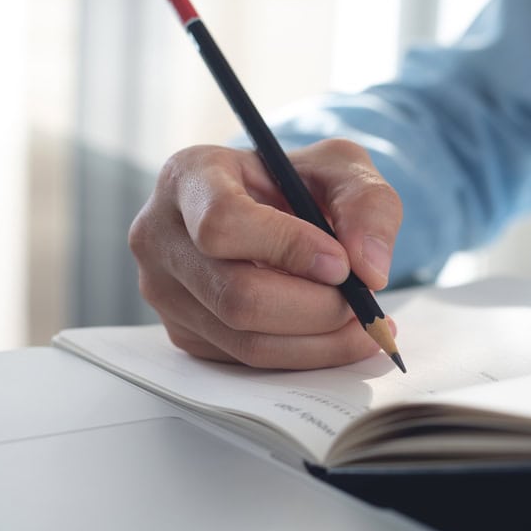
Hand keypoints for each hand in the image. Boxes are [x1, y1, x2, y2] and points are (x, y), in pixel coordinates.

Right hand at [129, 139, 402, 368]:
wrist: (269, 209)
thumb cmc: (297, 181)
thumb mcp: (340, 168)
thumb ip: (366, 204)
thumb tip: (369, 270)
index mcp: (189, 177)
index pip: (222, 223)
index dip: (288, 249)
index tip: (340, 263)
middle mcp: (160, 236)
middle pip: (236, 296)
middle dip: (316, 308)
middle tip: (363, 304)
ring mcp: (164, 291)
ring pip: (245, 341)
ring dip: (320, 341)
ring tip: (364, 324)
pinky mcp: (183, 332)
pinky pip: (247, 361)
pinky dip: (304, 355)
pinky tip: (335, 334)